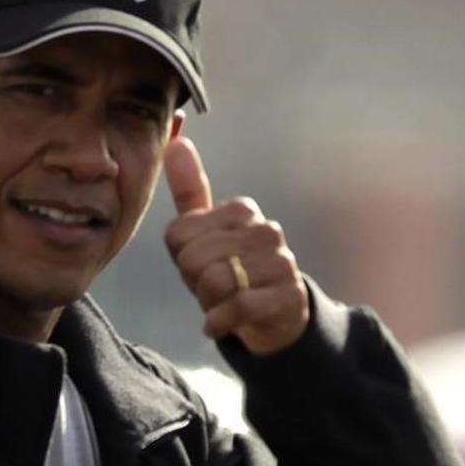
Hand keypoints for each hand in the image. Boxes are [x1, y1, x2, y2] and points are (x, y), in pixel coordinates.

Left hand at [163, 136, 308, 355]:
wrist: (274, 314)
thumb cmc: (231, 269)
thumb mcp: (204, 232)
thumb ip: (189, 190)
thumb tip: (176, 142)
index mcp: (241, 210)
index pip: (179, 235)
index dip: (181, 259)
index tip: (202, 264)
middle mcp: (265, 230)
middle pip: (194, 260)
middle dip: (195, 282)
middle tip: (214, 286)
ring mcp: (281, 262)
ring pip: (216, 283)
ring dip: (209, 303)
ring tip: (224, 301)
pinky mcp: (288, 295)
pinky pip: (237, 307)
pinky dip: (219, 322)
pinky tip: (220, 323)